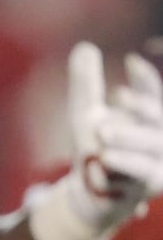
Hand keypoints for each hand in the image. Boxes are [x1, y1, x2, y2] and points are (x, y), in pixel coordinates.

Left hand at [68, 41, 162, 213]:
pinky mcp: (148, 186)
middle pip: (161, 120)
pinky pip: (145, 172)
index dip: (146, 80)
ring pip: (155, 146)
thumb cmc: (92, 148)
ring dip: (131, 137)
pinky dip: (128, 163)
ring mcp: (159, 163)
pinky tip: (104, 156)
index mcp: (147, 119)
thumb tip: (85, 47)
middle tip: (117, 94)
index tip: (130, 62)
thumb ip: (87, 82)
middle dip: (143, 106)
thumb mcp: (84, 113)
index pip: (154, 95)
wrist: (89, 193)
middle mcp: (159, 139)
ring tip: (101, 129)